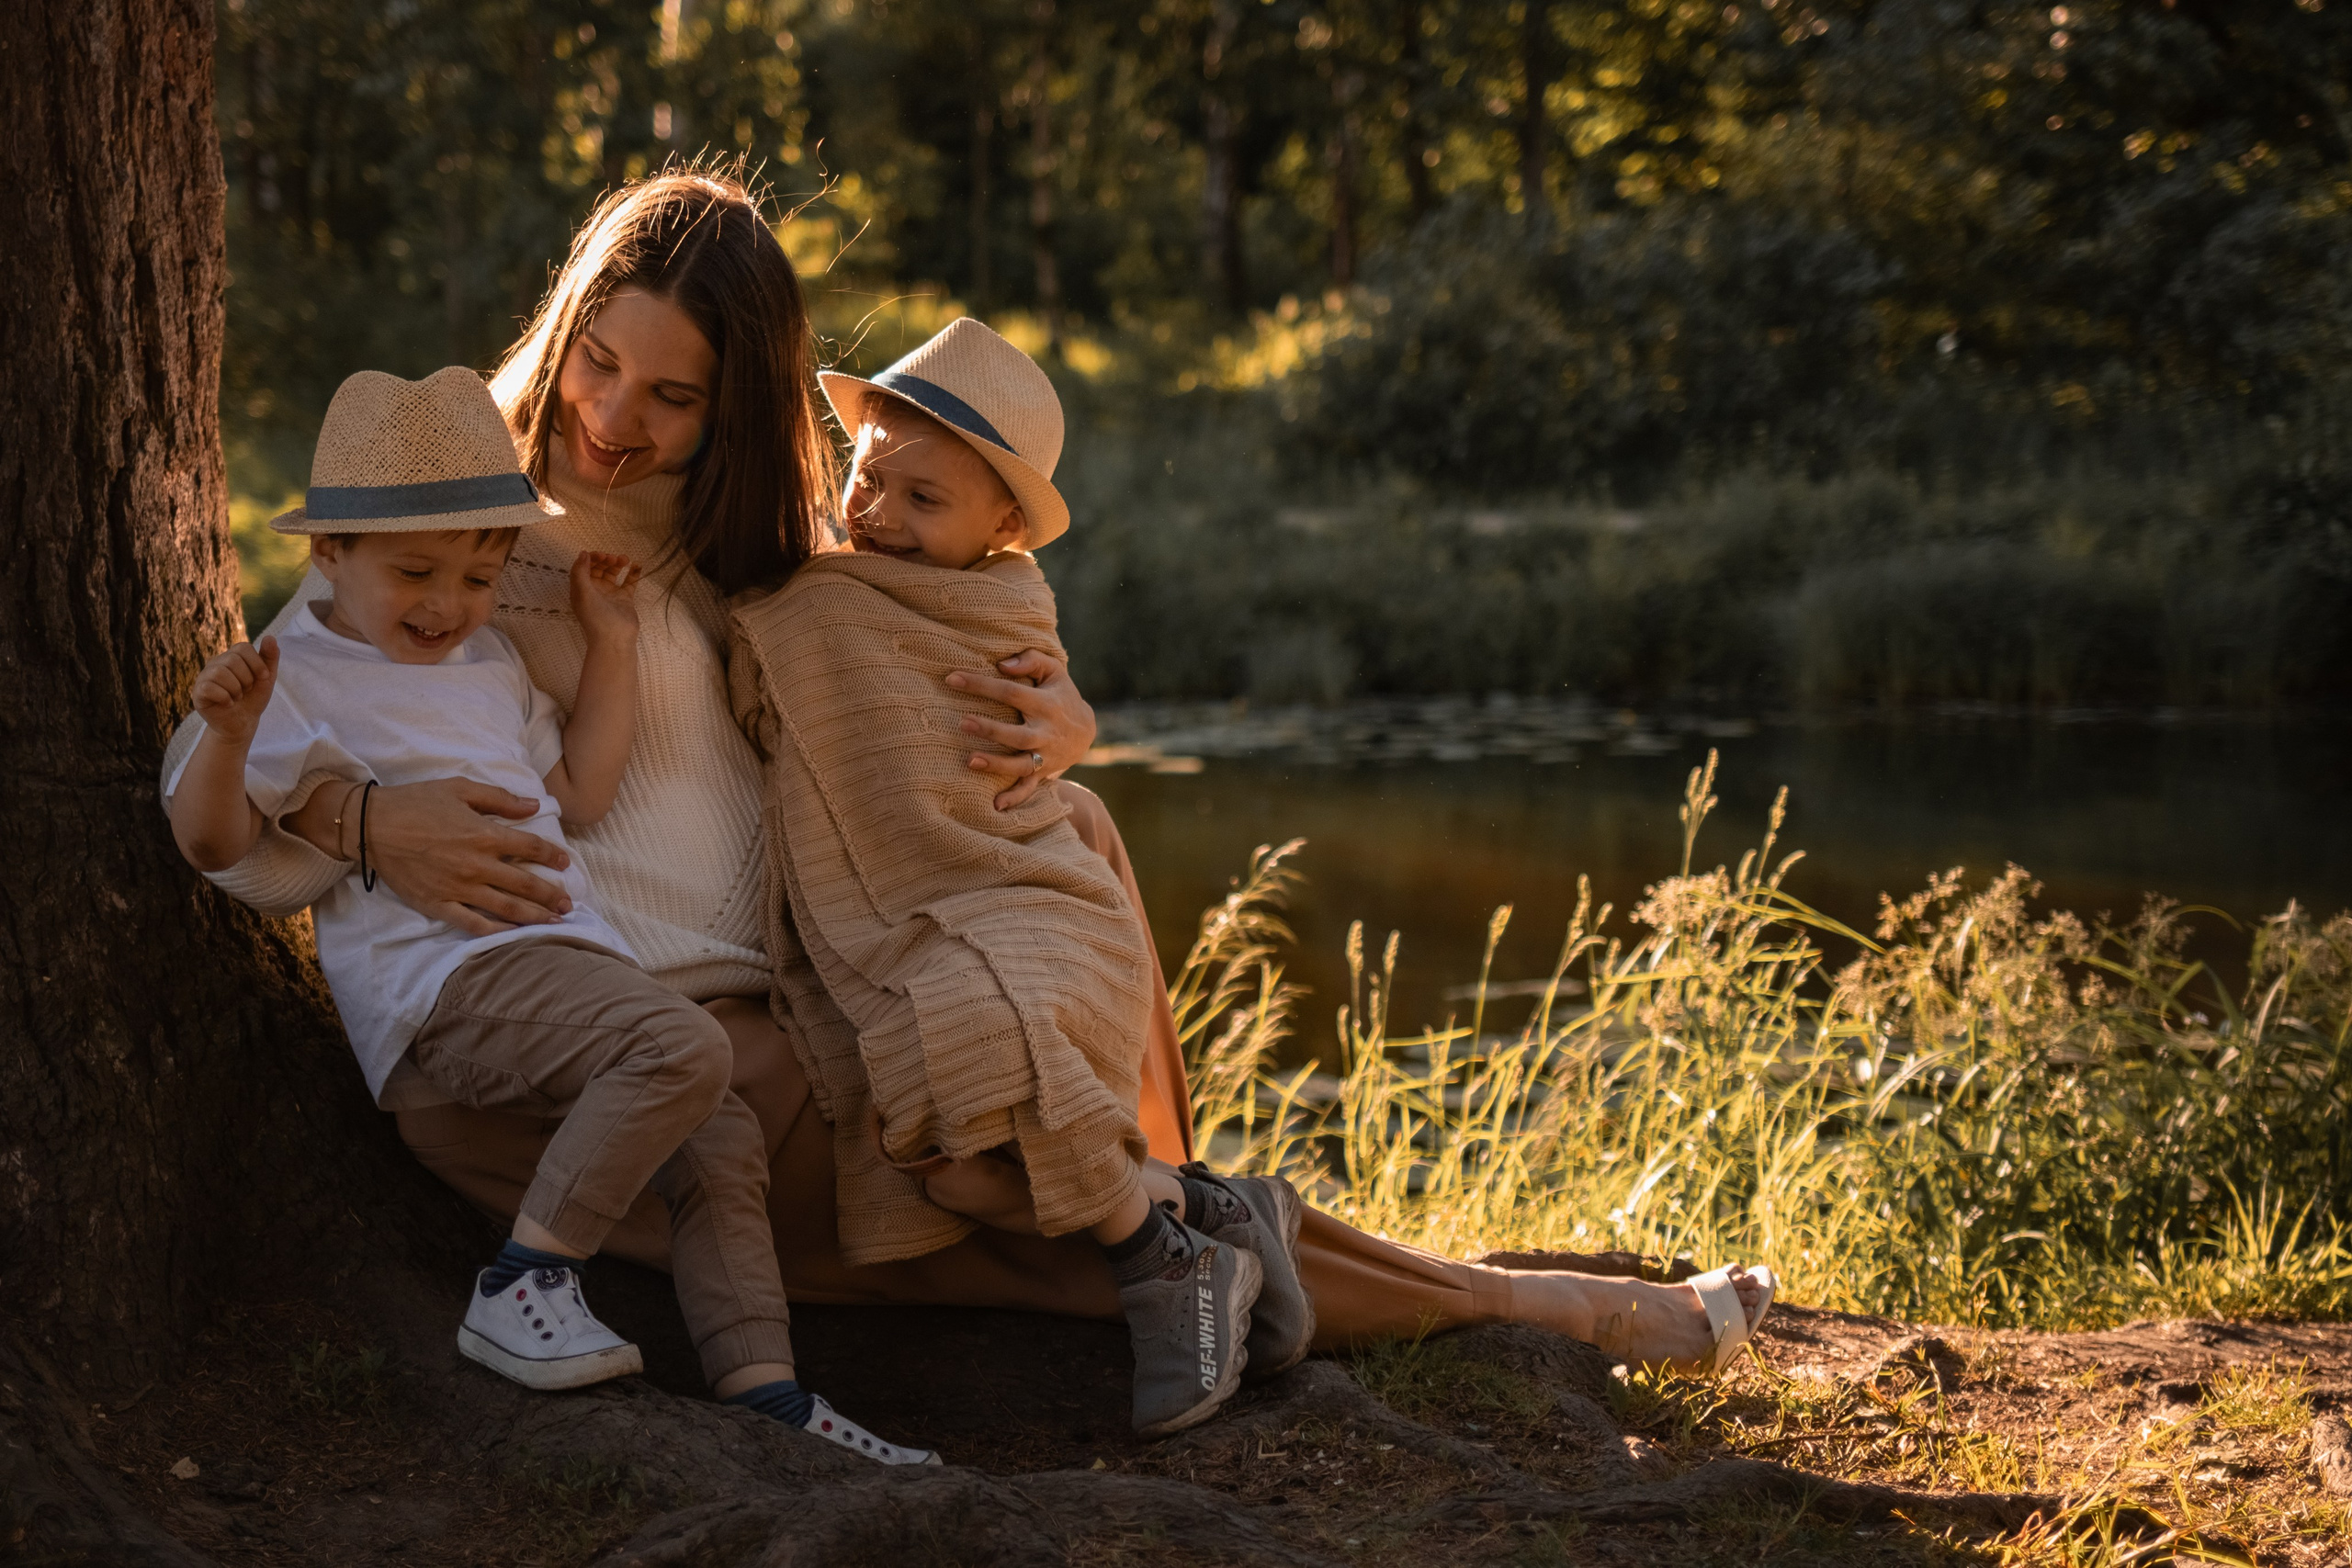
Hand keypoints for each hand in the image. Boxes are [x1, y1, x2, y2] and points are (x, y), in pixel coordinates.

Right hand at [190, 636, 279, 743]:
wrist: (243, 723)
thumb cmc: (253, 698)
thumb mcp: (266, 678)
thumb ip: (270, 658)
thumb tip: (270, 637)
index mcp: (232, 657)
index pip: (243, 647)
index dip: (257, 663)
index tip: (264, 678)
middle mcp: (215, 663)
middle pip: (232, 660)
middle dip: (247, 679)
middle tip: (246, 691)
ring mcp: (204, 677)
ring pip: (219, 672)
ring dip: (236, 689)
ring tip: (237, 697)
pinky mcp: (198, 692)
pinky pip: (209, 688)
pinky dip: (225, 698)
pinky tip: (228, 704)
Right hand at [287, 776, 573, 935]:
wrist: (370, 826)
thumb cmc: (416, 802)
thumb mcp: (460, 789)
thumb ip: (500, 799)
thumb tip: (534, 804)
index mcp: (485, 835)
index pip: (532, 847)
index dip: (553, 856)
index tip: (565, 863)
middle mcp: (477, 866)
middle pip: (526, 885)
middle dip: (552, 896)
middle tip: (569, 904)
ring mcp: (458, 889)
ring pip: (506, 909)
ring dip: (534, 917)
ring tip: (555, 922)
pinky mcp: (438, 905)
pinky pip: (473, 925)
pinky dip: (496, 933)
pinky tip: (513, 935)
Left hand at [569, 551, 640, 646]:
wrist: (615, 639)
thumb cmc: (596, 617)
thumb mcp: (582, 593)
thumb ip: (580, 572)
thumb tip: (583, 553)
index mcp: (581, 589)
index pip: (584, 567)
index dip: (591, 558)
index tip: (602, 555)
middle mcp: (594, 590)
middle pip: (598, 568)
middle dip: (605, 560)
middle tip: (613, 559)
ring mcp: (610, 594)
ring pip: (613, 573)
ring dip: (618, 563)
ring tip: (625, 559)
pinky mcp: (625, 599)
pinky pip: (629, 582)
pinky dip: (632, 573)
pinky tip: (637, 565)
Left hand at [944, 648, 1097, 810]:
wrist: (1086, 731)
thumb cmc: (1060, 694)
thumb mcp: (1054, 671)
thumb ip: (1031, 660)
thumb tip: (1002, 664)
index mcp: (1046, 704)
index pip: (1010, 692)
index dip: (982, 685)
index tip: (952, 678)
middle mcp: (1046, 731)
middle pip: (1017, 733)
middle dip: (991, 729)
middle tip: (962, 722)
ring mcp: (1045, 755)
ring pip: (1021, 763)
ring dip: (997, 764)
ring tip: (970, 761)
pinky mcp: (1043, 772)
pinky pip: (1029, 787)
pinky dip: (1015, 798)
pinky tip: (996, 806)